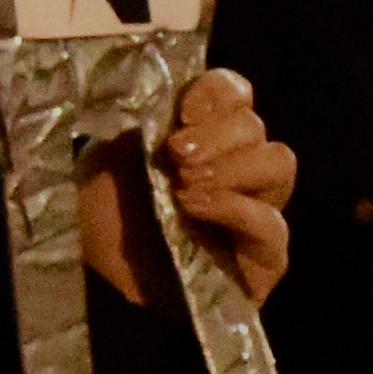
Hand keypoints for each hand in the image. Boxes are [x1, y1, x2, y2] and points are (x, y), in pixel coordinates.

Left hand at [82, 65, 298, 304]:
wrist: (94, 280)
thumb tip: (178, 103)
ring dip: (233, 166)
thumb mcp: (110, 156)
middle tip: (175, 155)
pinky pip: (273, 224)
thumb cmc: (101, 214)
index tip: (184, 113)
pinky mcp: (264, 258)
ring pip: (278, 164)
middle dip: (218, 134)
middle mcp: (236, 168)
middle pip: (256, 128)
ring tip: (184, 185)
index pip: (235, 94)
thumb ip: (149, 124)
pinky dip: (235, 208)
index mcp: (201, 135)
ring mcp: (255, 211)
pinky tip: (195, 208)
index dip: (218, 93)